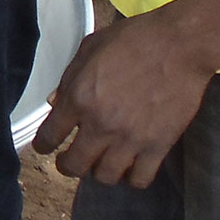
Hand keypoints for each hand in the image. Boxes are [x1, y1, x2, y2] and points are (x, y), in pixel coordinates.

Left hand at [31, 7, 218, 187]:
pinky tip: (131, 166)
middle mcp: (101, 124)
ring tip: (101, 162)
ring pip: (106, 177)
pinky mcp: (158, 146)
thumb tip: (54, 103)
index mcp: (79, 98)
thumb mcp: (89, 49)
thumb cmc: (131, 40)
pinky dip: (132, 177)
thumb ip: (68, 79)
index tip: (44, 148)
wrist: (177, 45)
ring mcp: (130, 139)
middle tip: (70, 161)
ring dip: (99, 172)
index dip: (42, 145)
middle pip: (75, 166)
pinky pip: (140, 179)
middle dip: (67, 166)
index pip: (50, 136)